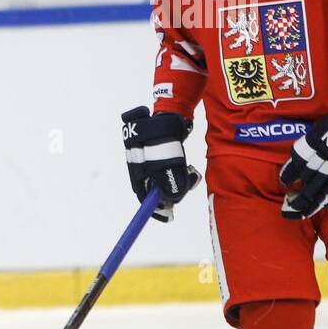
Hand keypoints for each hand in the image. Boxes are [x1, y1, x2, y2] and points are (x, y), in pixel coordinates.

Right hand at [121, 106, 199, 221]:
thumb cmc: (162, 132)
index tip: (169, 217)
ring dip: (181, 182)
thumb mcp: (167, 157)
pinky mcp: (162, 156)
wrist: (170, 112)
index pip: (143, 195)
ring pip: (167, 181)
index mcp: (136, 169)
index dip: (155, 208)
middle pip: (156, 190)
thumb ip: (170, 179)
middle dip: (173, 193)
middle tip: (188, 187)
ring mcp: (151, 161)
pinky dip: (182, 174)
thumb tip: (173, 198)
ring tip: (192, 174)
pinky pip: (173, 172)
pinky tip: (189, 168)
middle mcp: (141, 168)